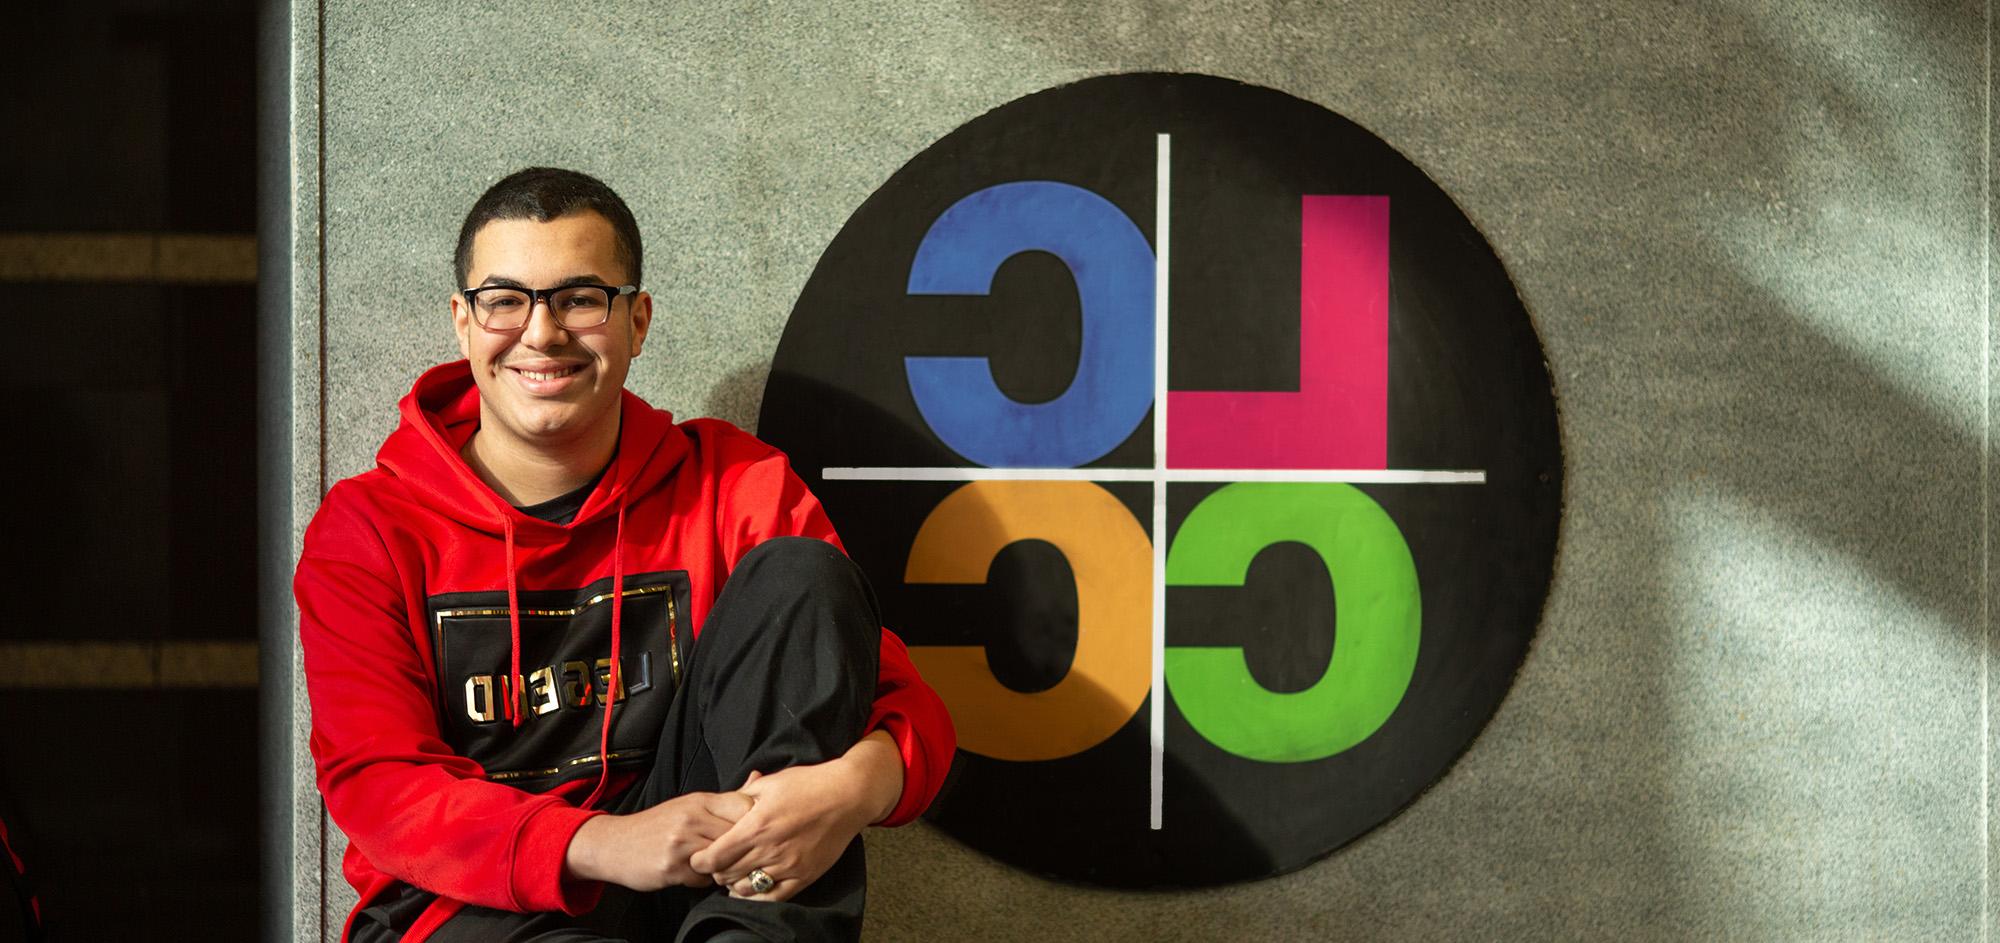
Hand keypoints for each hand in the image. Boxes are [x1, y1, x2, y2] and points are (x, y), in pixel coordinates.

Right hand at [563, 791, 752, 891]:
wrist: (613, 844)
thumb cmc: (659, 826)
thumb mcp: (692, 805)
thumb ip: (727, 798)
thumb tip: (759, 776)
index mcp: (700, 800)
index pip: (746, 806)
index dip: (755, 823)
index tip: (753, 834)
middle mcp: (692, 817)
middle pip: (739, 835)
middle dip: (741, 849)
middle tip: (736, 857)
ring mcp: (681, 842)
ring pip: (724, 859)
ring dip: (723, 867)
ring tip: (714, 866)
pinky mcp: (671, 866)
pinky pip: (703, 879)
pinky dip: (702, 881)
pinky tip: (692, 875)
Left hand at [690, 731, 904, 900]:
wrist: (848, 795)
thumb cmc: (808, 784)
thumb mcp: (769, 783)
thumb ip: (741, 797)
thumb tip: (722, 805)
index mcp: (756, 825)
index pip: (715, 856)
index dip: (701, 860)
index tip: (699, 857)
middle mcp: (770, 849)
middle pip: (727, 874)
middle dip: (716, 872)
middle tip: (716, 866)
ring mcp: (789, 865)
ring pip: (747, 888)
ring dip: (734, 884)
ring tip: (733, 876)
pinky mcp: (805, 876)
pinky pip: (774, 897)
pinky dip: (757, 896)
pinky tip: (752, 887)